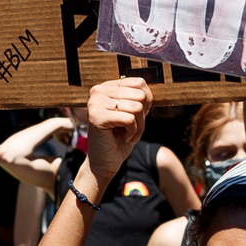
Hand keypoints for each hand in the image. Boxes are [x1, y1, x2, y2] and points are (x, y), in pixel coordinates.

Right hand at [80, 79, 149, 193]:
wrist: (104, 162)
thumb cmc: (119, 138)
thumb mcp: (132, 113)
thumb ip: (139, 99)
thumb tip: (150, 91)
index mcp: (106, 87)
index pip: (139, 82)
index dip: (147, 101)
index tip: (137, 116)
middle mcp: (98, 91)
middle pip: (140, 95)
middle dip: (143, 116)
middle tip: (133, 129)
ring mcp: (95, 103)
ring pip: (136, 107)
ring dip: (139, 126)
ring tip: (129, 134)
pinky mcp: (96, 117)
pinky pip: (129, 119)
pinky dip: (133, 132)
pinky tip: (124, 138)